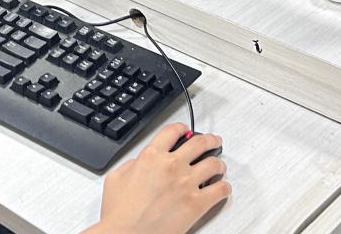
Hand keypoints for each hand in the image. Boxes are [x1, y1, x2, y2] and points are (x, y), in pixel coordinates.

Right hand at [84, 124, 229, 233]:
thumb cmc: (120, 212)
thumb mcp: (116, 178)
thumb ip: (132, 164)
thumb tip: (140, 163)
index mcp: (151, 156)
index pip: (172, 131)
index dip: (181, 128)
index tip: (185, 130)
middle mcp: (172, 165)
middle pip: (199, 142)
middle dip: (209, 139)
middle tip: (213, 141)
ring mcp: (187, 183)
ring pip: (213, 164)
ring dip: (218, 163)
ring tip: (219, 165)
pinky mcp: (197, 204)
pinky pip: (220, 190)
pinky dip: (224, 187)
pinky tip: (223, 187)